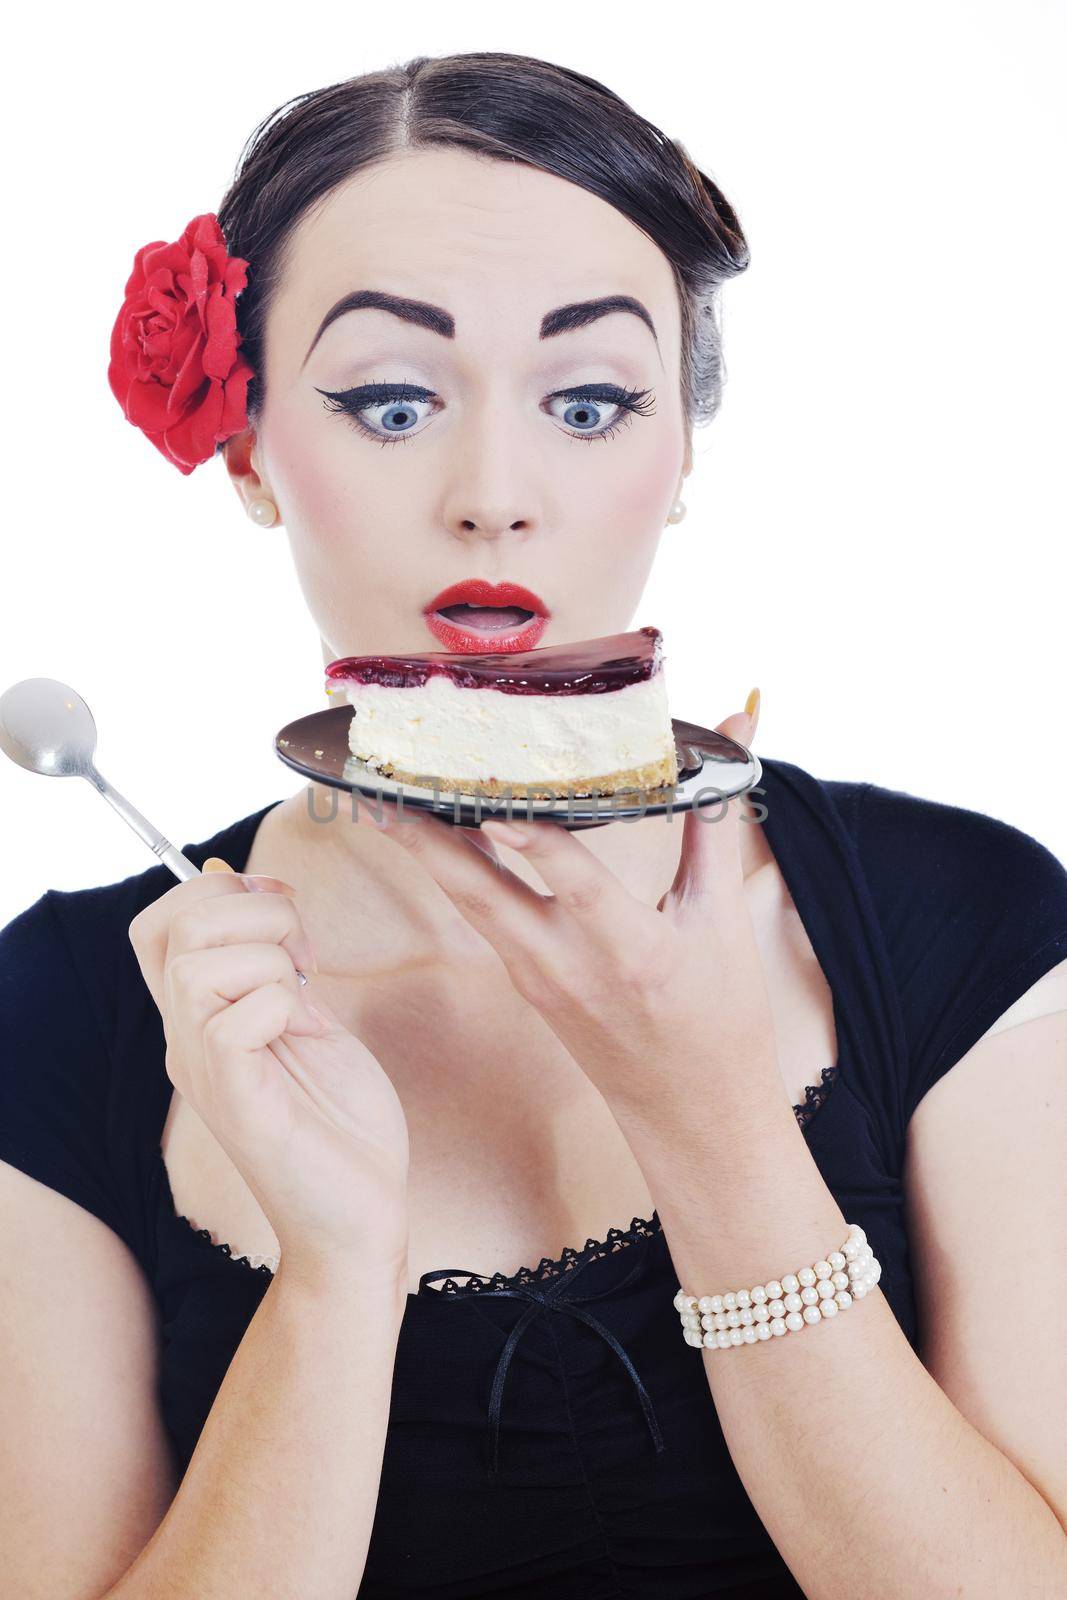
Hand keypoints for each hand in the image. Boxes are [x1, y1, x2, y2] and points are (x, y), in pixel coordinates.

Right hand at [129, 865, 409, 1279]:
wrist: (363, 1216)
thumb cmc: (340, 1124)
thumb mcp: (307, 1017)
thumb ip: (273, 960)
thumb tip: (230, 876)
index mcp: (200, 1018)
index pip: (158, 924)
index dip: (216, 889)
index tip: (282, 908)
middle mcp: (187, 1040)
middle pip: (177, 924)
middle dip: (258, 909)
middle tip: (304, 957)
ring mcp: (205, 1071)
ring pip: (200, 964)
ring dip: (272, 958)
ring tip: (304, 999)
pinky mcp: (235, 1102)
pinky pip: (234, 1020)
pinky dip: (282, 1005)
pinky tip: (304, 1034)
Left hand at [363, 696, 778, 1120]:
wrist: (691, 1115)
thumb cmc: (720, 1018)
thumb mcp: (724, 920)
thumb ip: (716, 819)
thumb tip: (737, 728)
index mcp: (633, 952)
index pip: (575, 885)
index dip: (534, 842)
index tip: (493, 803)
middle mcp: (571, 968)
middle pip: (483, 896)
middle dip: (426, 841)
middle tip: (380, 786)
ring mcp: (538, 980)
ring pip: (469, 905)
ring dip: (426, 851)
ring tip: (386, 795)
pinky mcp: (525, 985)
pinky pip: (482, 918)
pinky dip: (457, 872)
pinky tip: (439, 831)